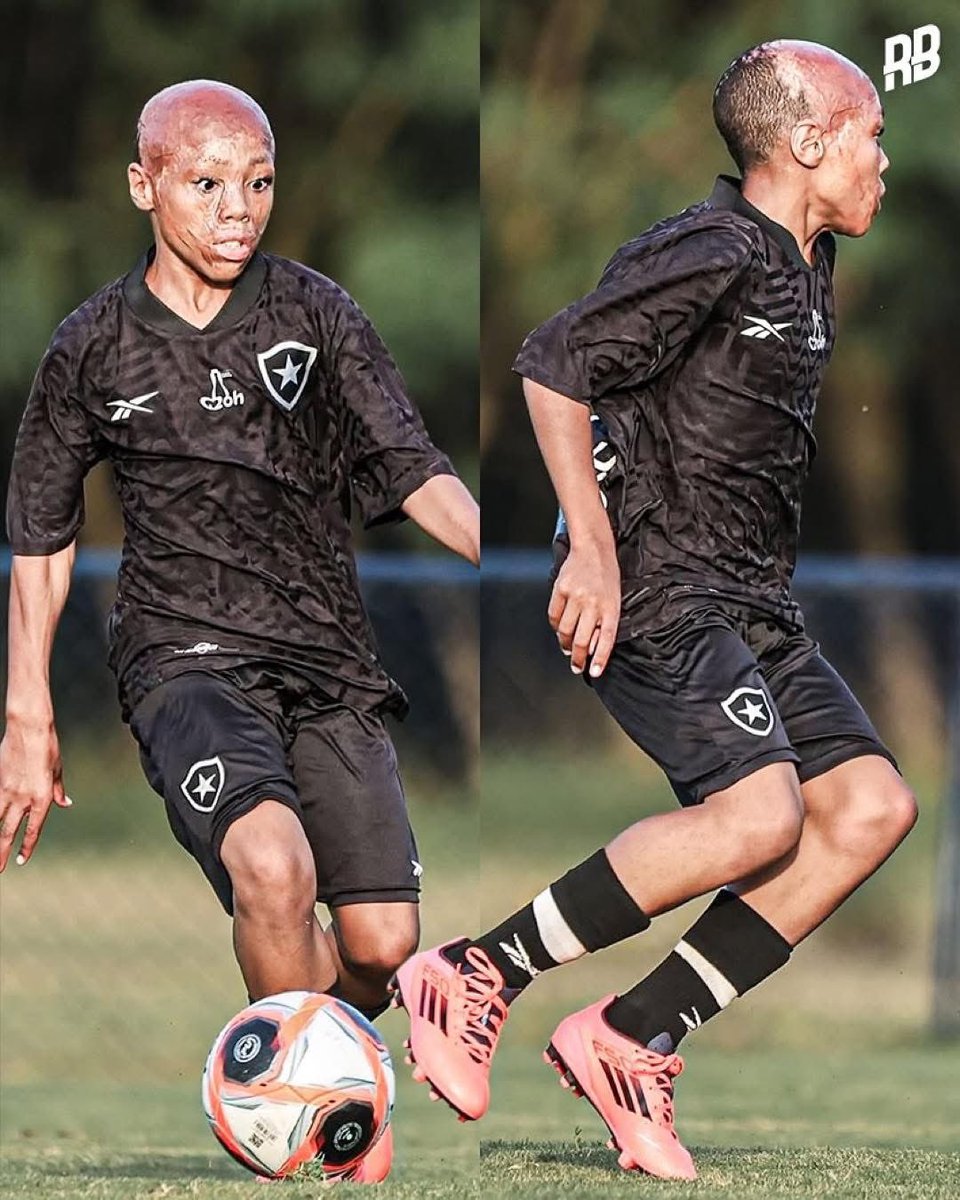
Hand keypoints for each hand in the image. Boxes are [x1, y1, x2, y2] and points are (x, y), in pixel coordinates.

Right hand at [0, 717, 71, 870]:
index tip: (22, 859)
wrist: (29, 729)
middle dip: (3, 851)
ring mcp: (6, 790)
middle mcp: (23, 798)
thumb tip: (66, 804)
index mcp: (42, 798)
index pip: (33, 829)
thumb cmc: (48, 748)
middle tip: (0, 868)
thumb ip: (58, 791)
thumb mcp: (58, 771)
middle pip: (9, 831)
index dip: (27, 846)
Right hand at [548, 540, 620, 676]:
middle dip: (578, 658)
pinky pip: (554, 616)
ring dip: (565, 644)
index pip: (606, 638)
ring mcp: (575, 596)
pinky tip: (560, 630)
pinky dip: (556, 627)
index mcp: (611, 606)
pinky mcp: (560, 589)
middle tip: (576, 667)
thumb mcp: (614, 600)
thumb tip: (591, 647)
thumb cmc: (606, 576)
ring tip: (567, 649)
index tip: (595, 671)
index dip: (600, 658)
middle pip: (581, 639)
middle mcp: (593, 602)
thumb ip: (605, 623)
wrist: (593, 549)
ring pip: (565, 630)